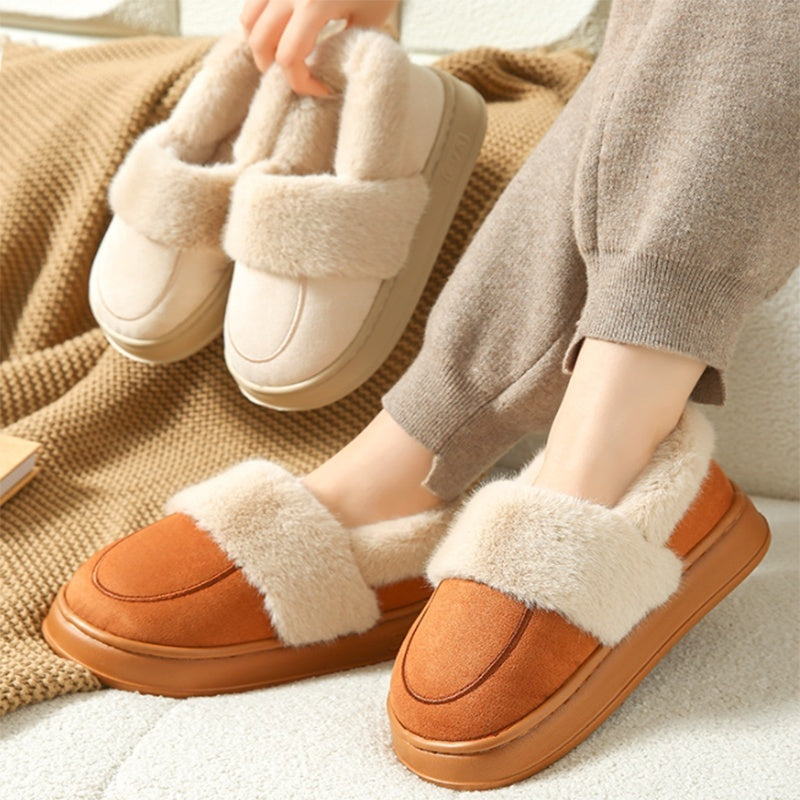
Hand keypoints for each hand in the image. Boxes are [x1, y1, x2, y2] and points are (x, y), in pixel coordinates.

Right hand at [241, 0, 399, 95]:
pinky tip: (282, 29)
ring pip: (248, 19)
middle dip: (274, 69)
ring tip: (283, 55)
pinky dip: (260, 20)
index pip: (288, 59)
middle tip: (297, 78)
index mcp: (313, 5)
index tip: (323, 89)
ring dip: (261, 44)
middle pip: (259, 43)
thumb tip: (325, 66)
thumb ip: (344, 45)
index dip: (302, 84)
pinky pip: (254, 0)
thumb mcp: (369, 20)